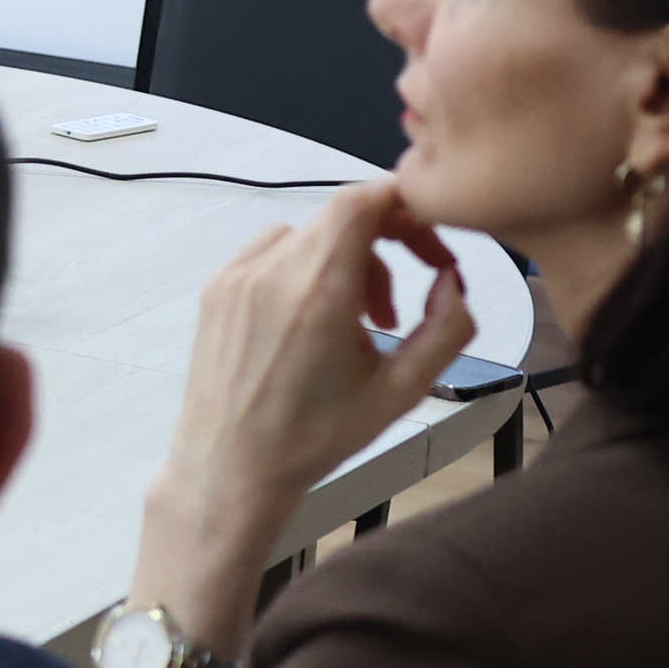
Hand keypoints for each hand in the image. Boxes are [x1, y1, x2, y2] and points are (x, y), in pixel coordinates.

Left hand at [131, 178, 477, 647]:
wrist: (232, 467)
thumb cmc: (312, 437)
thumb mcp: (403, 390)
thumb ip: (447, 327)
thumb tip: (452, 282)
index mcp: (317, 292)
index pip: (361, 200)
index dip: (403, 204)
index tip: (426, 237)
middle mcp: (270, 274)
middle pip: (341, 215)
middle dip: (385, 245)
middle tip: (399, 304)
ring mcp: (236, 278)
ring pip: (310, 235)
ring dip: (346, 264)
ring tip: (357, 326)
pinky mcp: (216, 289)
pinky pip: (272, 252)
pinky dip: (304, 270)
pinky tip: (315, 322)